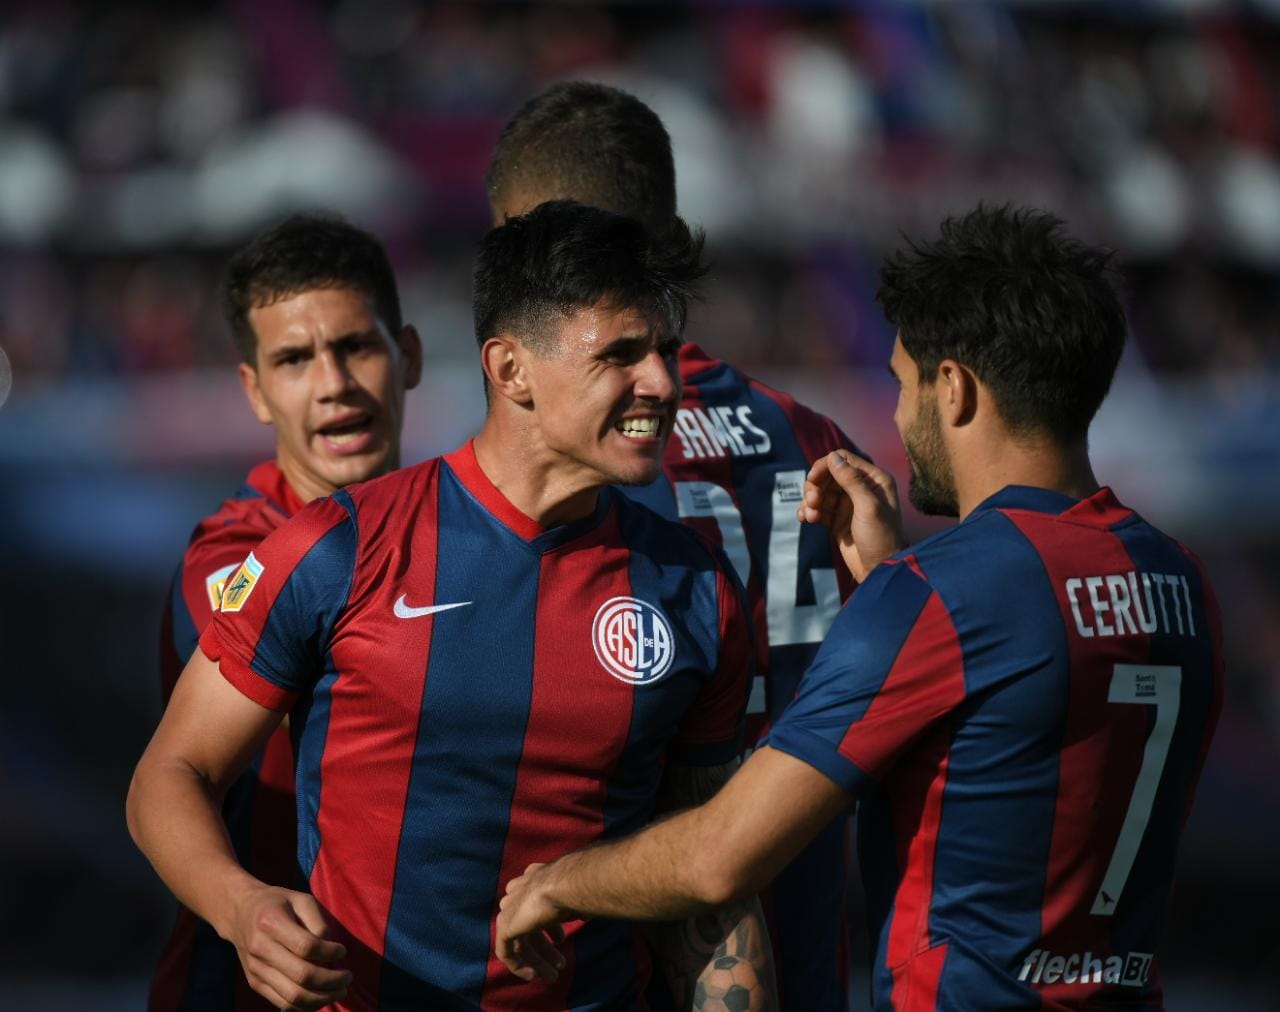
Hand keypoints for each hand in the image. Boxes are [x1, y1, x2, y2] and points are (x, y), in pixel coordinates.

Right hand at [228, 886, 350, 1009]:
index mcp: (271, 922)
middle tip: (348, 977)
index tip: (342, 951)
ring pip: (293, 996)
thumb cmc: (277, 903)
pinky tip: (321, 997)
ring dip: (322, 999)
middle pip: (302, 976)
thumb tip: (331, 949)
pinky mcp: (255, 983)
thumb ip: (318, 921)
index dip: (329, 953)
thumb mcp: (300, 899)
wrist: (240, 913)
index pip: (306, 947)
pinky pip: (283, 1003)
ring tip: (340, 991)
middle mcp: (260, 949)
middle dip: (332, 981)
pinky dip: (306, 1006)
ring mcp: (256, 970)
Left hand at [496, 863, 569, 983]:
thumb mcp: (577, 896)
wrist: (564, 884)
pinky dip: (518, 965)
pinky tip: (534, 975)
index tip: (562, 940)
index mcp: (535, 878)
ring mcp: (510, 908)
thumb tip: (585, 914)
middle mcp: (519, 891)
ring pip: (519, 939)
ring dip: (536, 960)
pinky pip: (506, 951)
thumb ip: (573, 906)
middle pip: (528, 925)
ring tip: (552, 976)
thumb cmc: (578, 887)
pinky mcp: (505, 925)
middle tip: (561, 964)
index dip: (550, 926)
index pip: (536, 905)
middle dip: (545, 948)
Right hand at [798, 450, 906, 581]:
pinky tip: (806, 520)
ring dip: (810, 501)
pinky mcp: (837, 520)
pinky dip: (809, 512)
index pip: (843, 460)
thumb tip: (832, 457)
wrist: (880, 570)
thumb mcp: (868, 507)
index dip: (824, 466)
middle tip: (812, 502)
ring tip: (810, 516)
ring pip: (820, 492)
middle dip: (815, 486)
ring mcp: (848, 505)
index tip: (812, 480)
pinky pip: (818, 509)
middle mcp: (861, 489)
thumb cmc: (881, 538)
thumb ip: (851, 480)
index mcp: (874, 480)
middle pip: (828, 475)